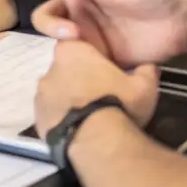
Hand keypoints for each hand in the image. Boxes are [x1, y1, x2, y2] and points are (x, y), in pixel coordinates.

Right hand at [0, 0, 186, 66]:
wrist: (184, 20)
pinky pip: (79, 62)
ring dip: (64, 44)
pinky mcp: (105, 59)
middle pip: (49, 18)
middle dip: (51, 25)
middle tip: (71, 34)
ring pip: (61, 42)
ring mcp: (93, 36)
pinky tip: (83, 65)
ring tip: (83, 47)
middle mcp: (83, 10)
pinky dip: (76, 63)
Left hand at [34, 39, 159, 137]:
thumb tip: (150, 67)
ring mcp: (40, 94)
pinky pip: (50, 113)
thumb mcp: (144, 86)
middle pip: (65, 68)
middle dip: (79, 77)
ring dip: (69, 98)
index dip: (90, 56)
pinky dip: (61, 118)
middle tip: (100, 94)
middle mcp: (50, 68)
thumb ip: (147, 71)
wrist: (96, 143)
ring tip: (90, 115)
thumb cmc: (118, 104)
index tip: (104, 69)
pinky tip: (78, 128)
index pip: (77, 43)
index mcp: (72, 51)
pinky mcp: (37, 118)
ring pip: (56, 91)